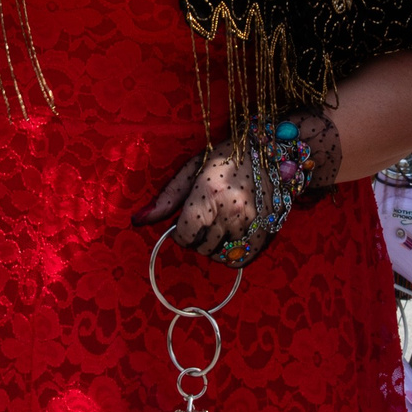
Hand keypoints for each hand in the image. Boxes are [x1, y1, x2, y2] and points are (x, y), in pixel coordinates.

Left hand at [133, 113, 336, 265]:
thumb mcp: (192, 169)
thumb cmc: (228, 155)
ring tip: (221, 222)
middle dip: (197, 237)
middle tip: (206, 217)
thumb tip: (136, 221)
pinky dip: (233, 254)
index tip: (187, 218)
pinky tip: (234, 234)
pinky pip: (241, 261)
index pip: (184, 236)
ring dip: (215, 245)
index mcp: (209, 195)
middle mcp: (232, 214)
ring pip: (220, 256)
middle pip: (201, 248)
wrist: (275, 151)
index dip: (181, 230)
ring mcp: (253, 226)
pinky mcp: (268, 234)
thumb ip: (166, 199)